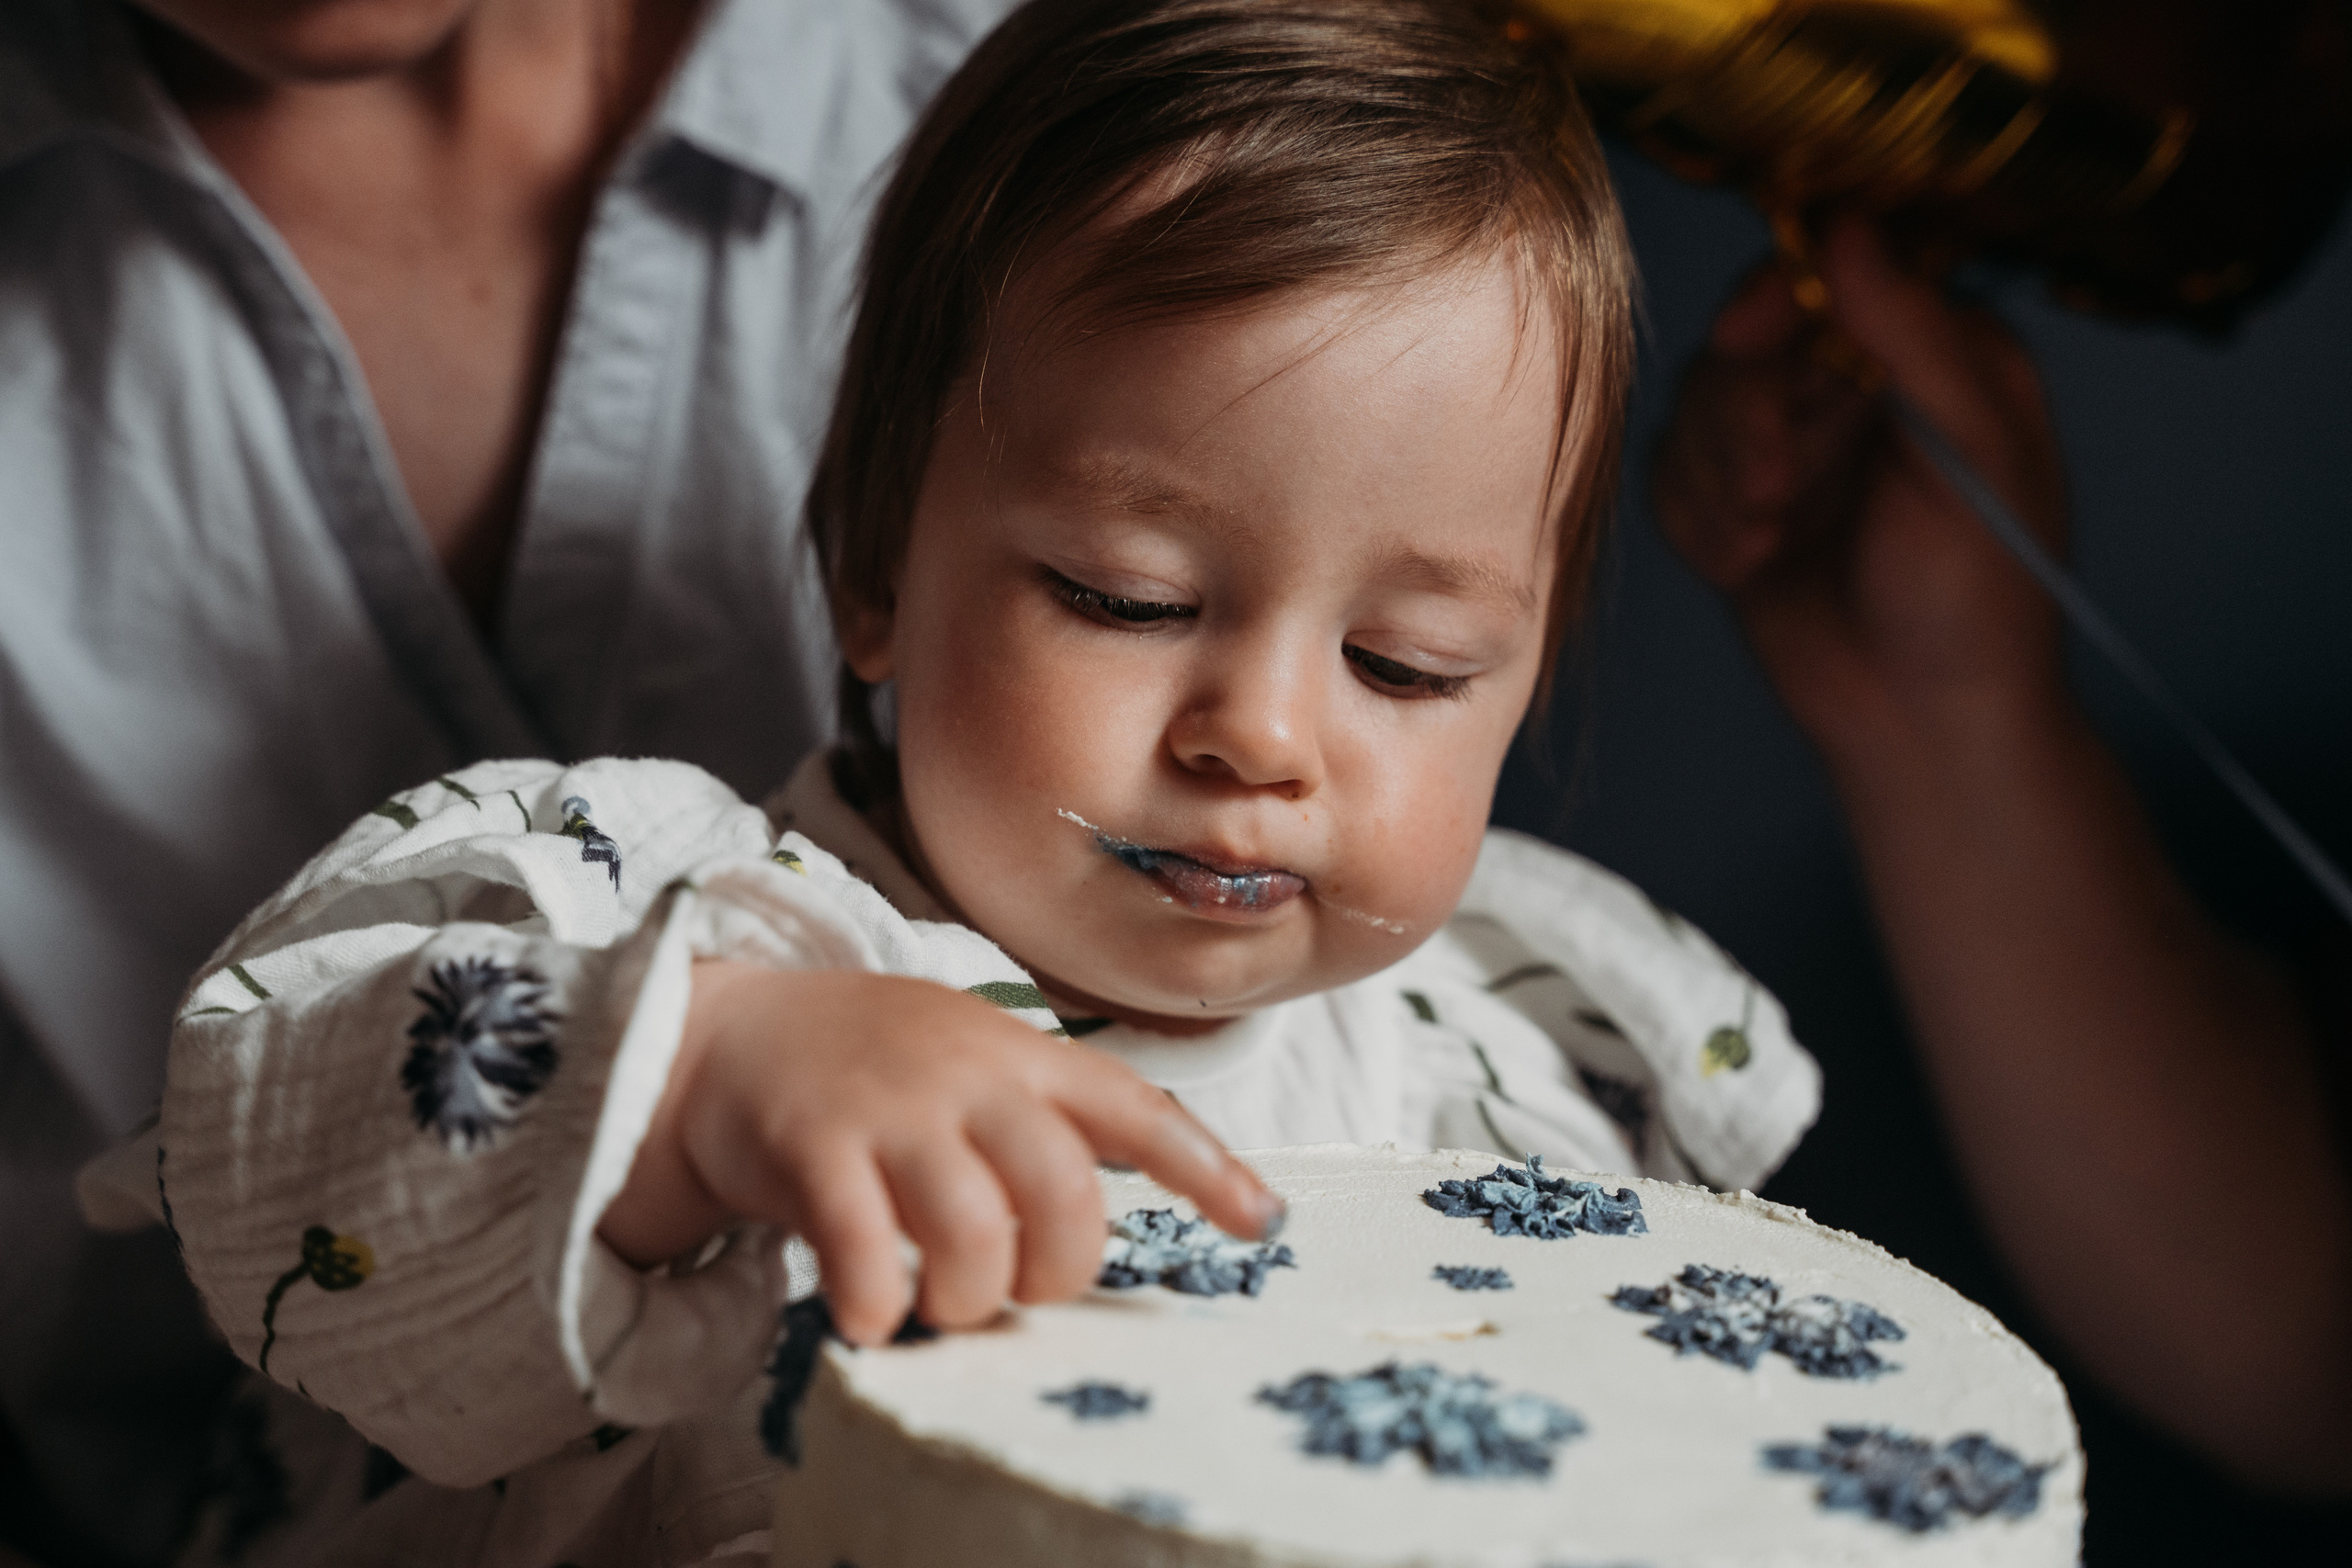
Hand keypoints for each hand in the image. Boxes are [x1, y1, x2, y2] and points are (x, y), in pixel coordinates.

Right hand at [598, 962, 1282, 1343]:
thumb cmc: (884, 1067)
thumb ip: (1048, 1124)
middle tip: (1017, 1288)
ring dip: (967, 1296)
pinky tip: (870, 1313)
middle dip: (1056, 1270)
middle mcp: (971, 1077)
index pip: (1137, 1108)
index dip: (1206, 1168)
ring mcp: (893, 1110)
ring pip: (972, 1229)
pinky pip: (859, 1245)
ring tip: (940, 1303)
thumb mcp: (983, 1062)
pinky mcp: (812, 1145)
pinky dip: (875, 1301)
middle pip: (1062, 1190)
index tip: (1261, 1223)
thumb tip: (1108, 1223)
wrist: (741, 1030)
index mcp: (1027, 1059)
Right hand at [1653, 217, 2072, 763]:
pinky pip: (1669, 477)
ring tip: (1769, 542)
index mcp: (1935, 350)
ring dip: (1719, 479)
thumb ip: (1913, 336)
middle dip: (1746, 420)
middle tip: (1775, 490)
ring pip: (1696, 406)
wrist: (1924, 721)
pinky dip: (1697, 523)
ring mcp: (1789, 442)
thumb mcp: (1974, 455)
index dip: (1774, 296)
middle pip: (1744, 339)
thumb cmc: (1981, 597)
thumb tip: (1846, 226)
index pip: (1829, 271)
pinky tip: (1747, 566)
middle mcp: (1855, 382)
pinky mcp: (1733, 503)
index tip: (1748, 334)